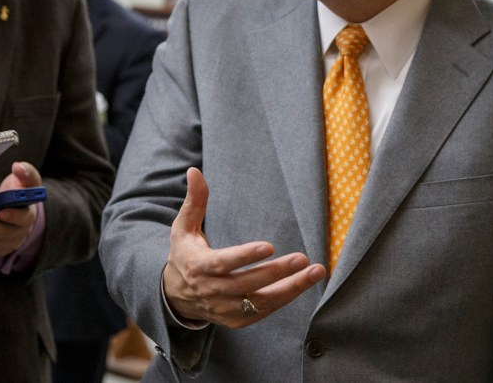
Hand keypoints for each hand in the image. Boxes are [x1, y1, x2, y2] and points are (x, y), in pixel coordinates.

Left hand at [0, 162, 41, 256]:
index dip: (13, 216)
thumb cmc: (20, 192)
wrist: (18, 210)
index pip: (23, 217)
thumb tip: (17, 166)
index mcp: (29, 214)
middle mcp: (19, 232)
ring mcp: (6, 242)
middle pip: (1, 232)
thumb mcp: (27, 180)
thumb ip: (25, 172)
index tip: (1, 211)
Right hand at [162, 167, 325, 327]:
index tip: (269, 246)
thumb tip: (194, 171)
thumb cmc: (185, 254)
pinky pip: (264, 312)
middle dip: (277, 272)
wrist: (176, 296)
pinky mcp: (236, 320)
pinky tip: (304, 283)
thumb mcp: (183, 228)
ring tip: (315, 271)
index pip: (223, 264)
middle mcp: (212, 292)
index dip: (245, 257)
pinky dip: (285, 300)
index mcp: (199, 267)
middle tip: (302, 258)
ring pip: (260, 302)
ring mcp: (225, 309)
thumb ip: (194, 201)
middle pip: (247, 284)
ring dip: (291, 288)